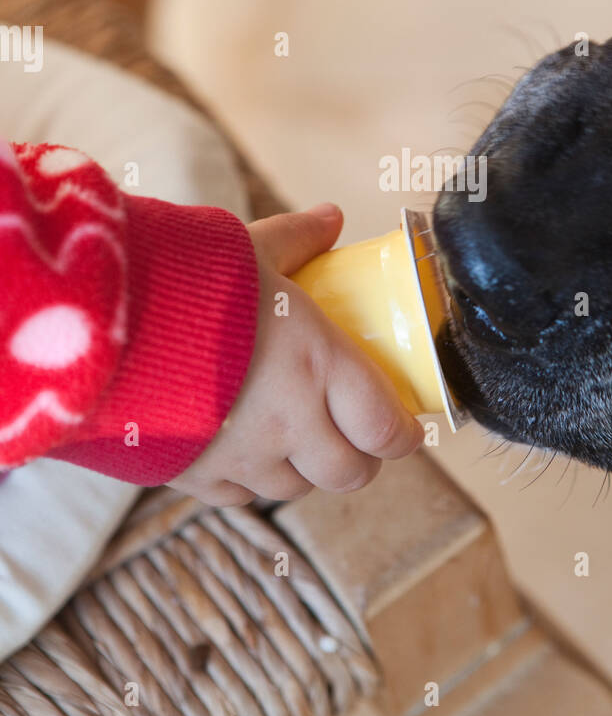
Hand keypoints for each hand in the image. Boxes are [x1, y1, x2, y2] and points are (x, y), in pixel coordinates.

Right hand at [170, 204, 423, 505]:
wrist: (102, 323)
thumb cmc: (186, 279)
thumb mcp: (251, 249)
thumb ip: (298, 238)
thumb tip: (333, 218)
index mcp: (320, 366)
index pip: (387, 428)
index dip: (404, 436)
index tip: (406, 428)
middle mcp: (292, 422)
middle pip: (349, 472)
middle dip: (360, 459)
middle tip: (355, 437)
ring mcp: (244, 456)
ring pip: (295, 489)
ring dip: (305, 469)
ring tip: (298, 439)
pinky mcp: (197, 476)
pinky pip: (241, 497)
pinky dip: (252, 480)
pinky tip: (246, 449)